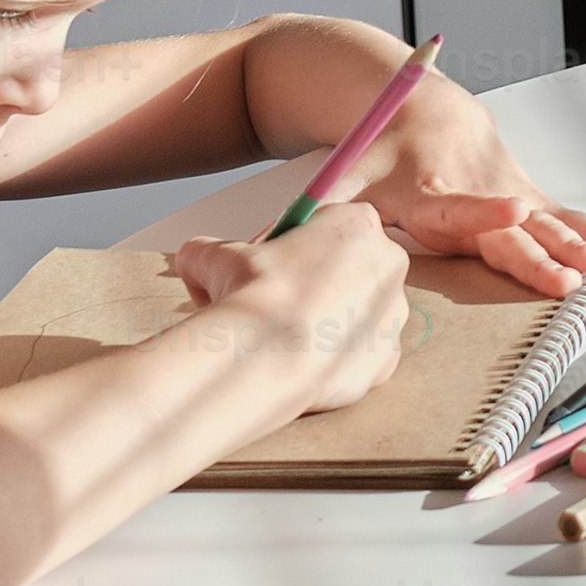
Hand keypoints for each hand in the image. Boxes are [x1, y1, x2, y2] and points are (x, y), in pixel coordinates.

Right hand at [170, 201, 410, 419]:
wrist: (266, 356)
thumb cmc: (251, 296)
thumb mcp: (213, 256)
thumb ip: (210, 250)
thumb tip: (193, 257)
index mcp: (357, 223)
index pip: (327, 225)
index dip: (292, 245)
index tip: (268, 264)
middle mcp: (388, 263)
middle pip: (348, 268)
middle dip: (315, 283)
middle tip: (273, 302)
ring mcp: (392, 313)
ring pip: (355, 313)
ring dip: (326, 321)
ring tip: (283, 336)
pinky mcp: (386, 359)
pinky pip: (358, 355)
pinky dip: (331, 359)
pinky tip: (300, 362)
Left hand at [308, 65, 585, 299]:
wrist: (418, 105)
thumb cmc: (375, 150)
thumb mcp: (340, 176)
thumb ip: (315, 215)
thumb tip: (274, 247)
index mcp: (433, 189)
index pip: (460, 206)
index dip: (485, 213)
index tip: (515, 217)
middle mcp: (482, 190)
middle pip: (520, 225)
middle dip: (550, 250)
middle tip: (577, 274)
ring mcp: (513, 192)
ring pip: (559, 220)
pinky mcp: (531, 196)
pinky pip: (576, 218)